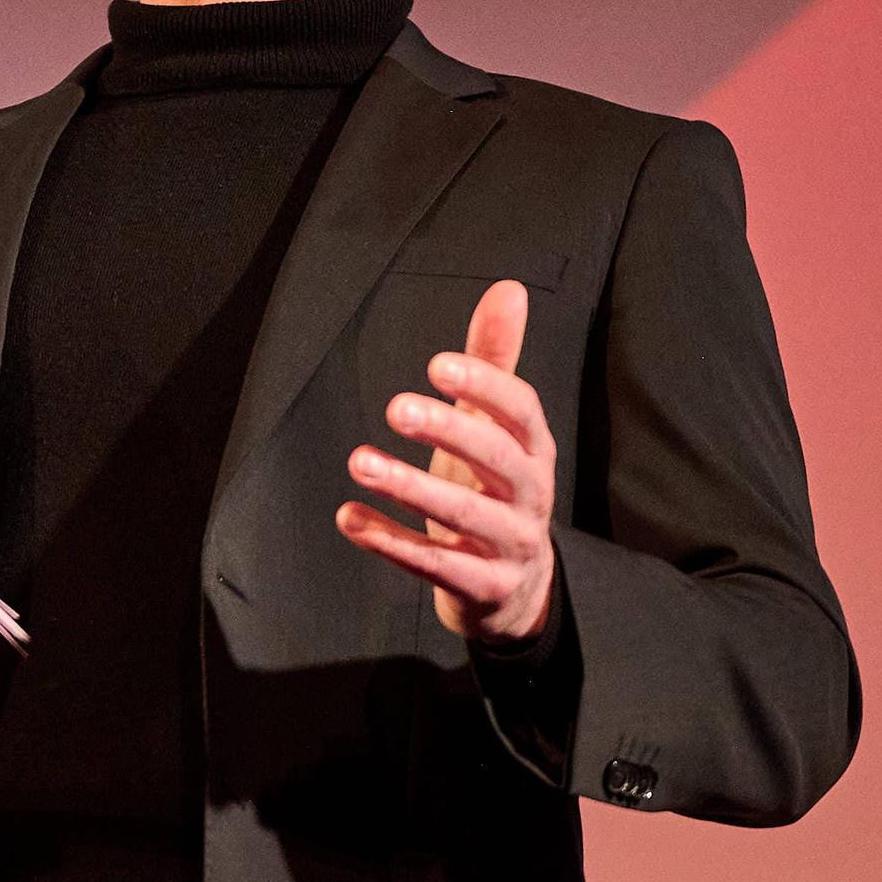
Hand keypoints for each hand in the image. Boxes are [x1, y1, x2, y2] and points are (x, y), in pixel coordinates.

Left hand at [337, 278, 559, 646]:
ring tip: (358, 461)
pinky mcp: (484, 588)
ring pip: (465, 516)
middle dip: (450, 432)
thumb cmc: (493, 492)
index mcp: (534, 451)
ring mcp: (511, 545)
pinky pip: (435, 566)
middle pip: (500, 460)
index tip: (435, 364)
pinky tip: (347, 517)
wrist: (516, 592)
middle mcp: (531, 496)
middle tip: (394, 408)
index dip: (486, 386)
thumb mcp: (495, 431)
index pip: (522, 412)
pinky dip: (390, 542)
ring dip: (410, 488)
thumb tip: (506, 289)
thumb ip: (495, 365)